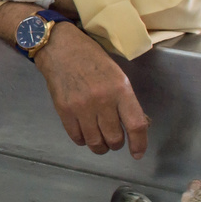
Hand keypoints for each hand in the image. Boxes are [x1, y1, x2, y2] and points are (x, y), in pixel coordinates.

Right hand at [33, 23, 149, 159]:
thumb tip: (135, 125)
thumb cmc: (92, 58)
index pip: (135, 124)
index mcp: (120, 89)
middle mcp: (102, 100)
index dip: (139, 143)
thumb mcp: (116, 75)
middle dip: (116, 144)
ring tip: (100, 141)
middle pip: (114, 138)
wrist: (60, 48)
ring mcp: (81, 107)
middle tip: (114, 140)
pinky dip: (83, 140)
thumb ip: (125, 100)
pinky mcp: (64, 111)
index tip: (137, 153)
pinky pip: (77, 137)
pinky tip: (85, 133)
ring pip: (96, 142)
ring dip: (100, 147)